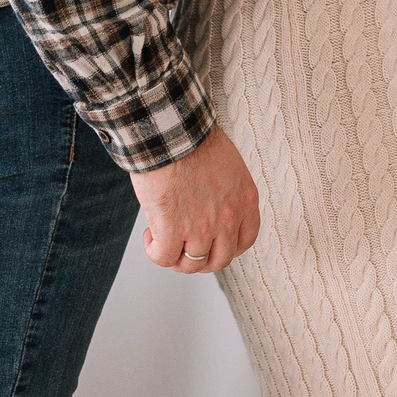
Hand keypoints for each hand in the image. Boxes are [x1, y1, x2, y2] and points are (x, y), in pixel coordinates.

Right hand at [127, 126, 259, 273]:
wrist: (173, 132)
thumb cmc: (194, 138)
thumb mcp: (228, 165)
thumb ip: (226, 191)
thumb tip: (209, 205)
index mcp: (245, 199)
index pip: (246, 239)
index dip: (228, 247)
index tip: (214, 243)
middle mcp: (228, 217)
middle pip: (220, 259)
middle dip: (201, 258)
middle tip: (185, 246)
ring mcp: (202, 227)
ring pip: (192, 264)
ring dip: (176, 257)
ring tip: (164, 239)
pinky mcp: (172, 229)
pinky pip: (165, 258)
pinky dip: (156, 253)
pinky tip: (150, 236)